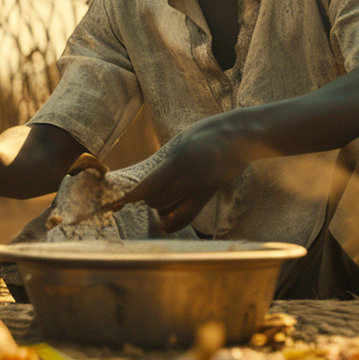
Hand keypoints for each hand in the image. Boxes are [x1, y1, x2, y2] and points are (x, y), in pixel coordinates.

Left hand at [112, 115, 255, 233]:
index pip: (149, 183)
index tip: (118, 201)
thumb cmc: (207, 134)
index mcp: (178, 157)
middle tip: (140, 197)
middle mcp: (187, 174)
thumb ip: (167, 160)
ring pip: (168, 207)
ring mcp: (199, 185)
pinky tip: (164, 225)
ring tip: (156, 205)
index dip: (133, 195)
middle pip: (156, 198)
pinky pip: (186, 216)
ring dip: (158, 208)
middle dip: (145, 199)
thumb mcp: (182, 141)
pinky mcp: (208, 193)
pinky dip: (172, 222)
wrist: (240, 135)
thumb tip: (147, 179)